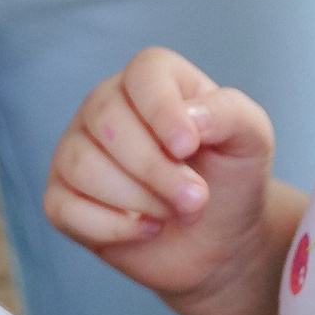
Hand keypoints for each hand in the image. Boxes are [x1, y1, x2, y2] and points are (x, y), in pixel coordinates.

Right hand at [43, 44, 278, 308]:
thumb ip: (230, 113)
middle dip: (156, 170)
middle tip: (196, 199)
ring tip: (176, 213)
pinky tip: (145, 228)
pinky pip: (64, 206)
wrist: (220, 240)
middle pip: (106, 121)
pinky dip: (112, 226)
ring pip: (83, 165)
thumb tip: (189, 119)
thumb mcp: (252, 138)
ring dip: (139, 199)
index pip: (143, 74)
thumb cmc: (231, 178)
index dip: (163, 111)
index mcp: (152, 79)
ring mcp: (77, 149)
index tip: (190, 148)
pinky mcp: (62, 197)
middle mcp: (106, 105)